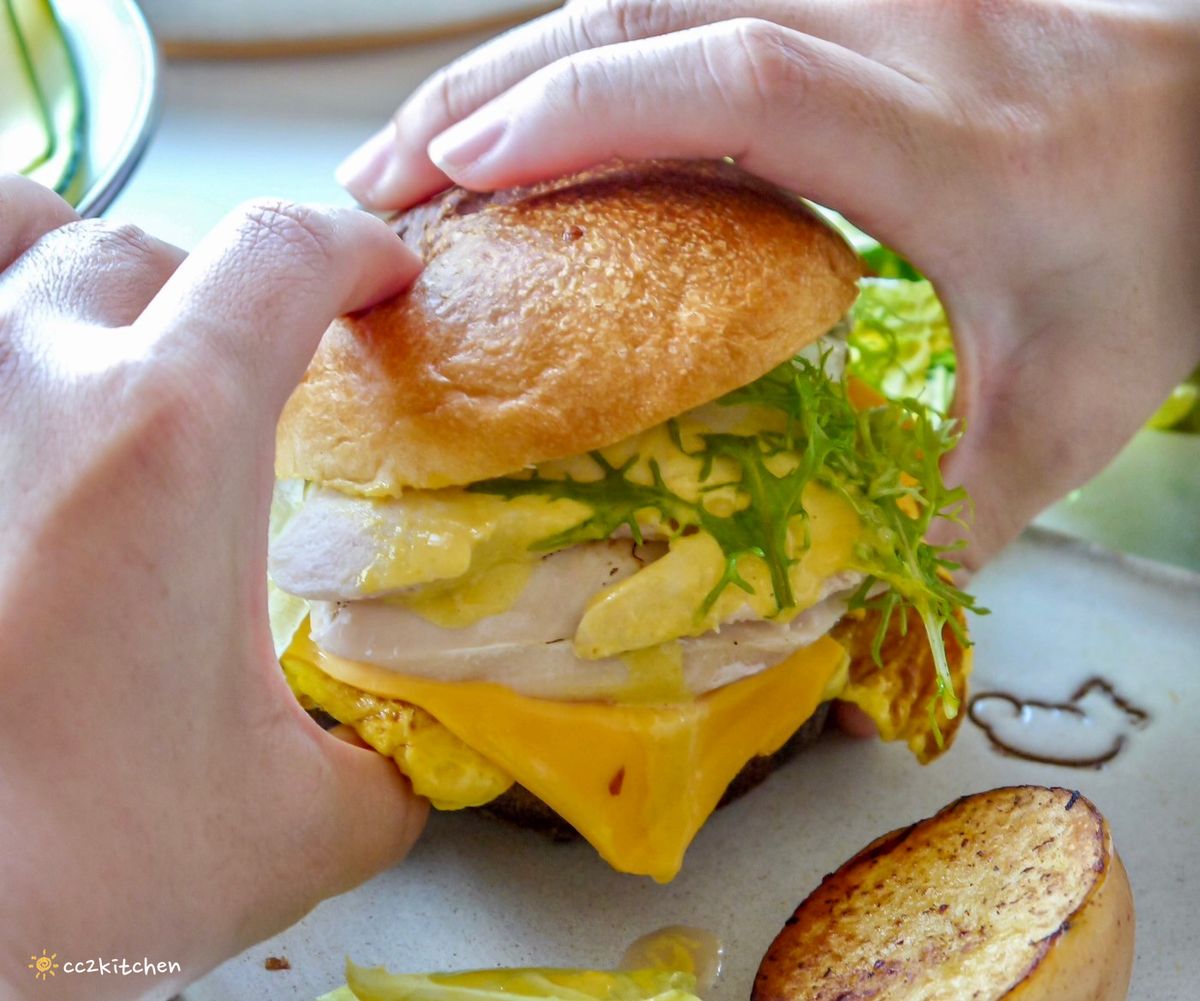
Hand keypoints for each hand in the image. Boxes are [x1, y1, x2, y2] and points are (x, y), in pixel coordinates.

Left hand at [0, 176, 426, 999]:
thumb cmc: (72, 870)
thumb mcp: (297, 826)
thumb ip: (390, 769)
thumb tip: (423, 754)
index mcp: (172, 436)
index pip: (282, 255)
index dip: (354, 249)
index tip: (384, 283)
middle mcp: (38, 375)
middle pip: (156, 248)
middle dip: (234, 294)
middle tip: (266, 372)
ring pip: (18, 225)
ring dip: (92, 259)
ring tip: (126, 322)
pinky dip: (2, 284)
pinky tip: (22, 355)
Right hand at [337, 0, 1199, 567]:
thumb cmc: (1167, 253)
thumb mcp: (1064, 409)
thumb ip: (942, 512)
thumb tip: (827, 601)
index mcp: (947, 138)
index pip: (737, 85)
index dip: (585, 114)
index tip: (464, 176)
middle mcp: (901, 28)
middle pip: (657, 8)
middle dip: (499, 85)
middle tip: (389, 173)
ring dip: (526, 58)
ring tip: (431, 144)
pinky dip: (593, 53)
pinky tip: (539, 111)